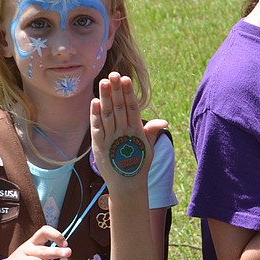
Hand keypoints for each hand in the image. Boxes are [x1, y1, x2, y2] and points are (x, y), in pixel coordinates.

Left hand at [90, 72, 166, 191]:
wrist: (128, 186)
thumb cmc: (139, 164)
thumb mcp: (149, 147)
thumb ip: (152, 131)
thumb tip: (164, 122)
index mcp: (137, 131)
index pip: (133, 107)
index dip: (129, 93)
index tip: (126, 79)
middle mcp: (124, 133)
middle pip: (119, 107)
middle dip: (116, 90)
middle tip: (113, 74)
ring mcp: (111, 138)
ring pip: (108, 114)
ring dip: (105, 97)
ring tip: (103, 82)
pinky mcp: (99, 145)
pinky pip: (97, 127)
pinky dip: (95, 114)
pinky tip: (94, 101)